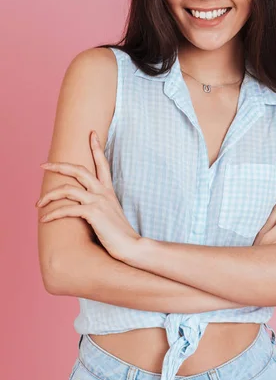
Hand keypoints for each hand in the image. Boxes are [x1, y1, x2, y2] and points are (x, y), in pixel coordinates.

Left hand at [36, 130, 140, 259]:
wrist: (132, 246)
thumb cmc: (120, 233)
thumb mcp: (111, 213)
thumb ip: (101, 205)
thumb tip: (87, 205)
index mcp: (108, 190)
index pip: (102, 163)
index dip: (96, 147)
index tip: (91, 134)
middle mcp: (103, 192)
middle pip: (79, 170)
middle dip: (59, 165)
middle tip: (43, 165)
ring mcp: (98, 201)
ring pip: (67, 190)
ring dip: (49, 196)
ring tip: (38, 204)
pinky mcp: (93, 214)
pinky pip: (67, 210)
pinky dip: (53, 214)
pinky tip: (45, 219)